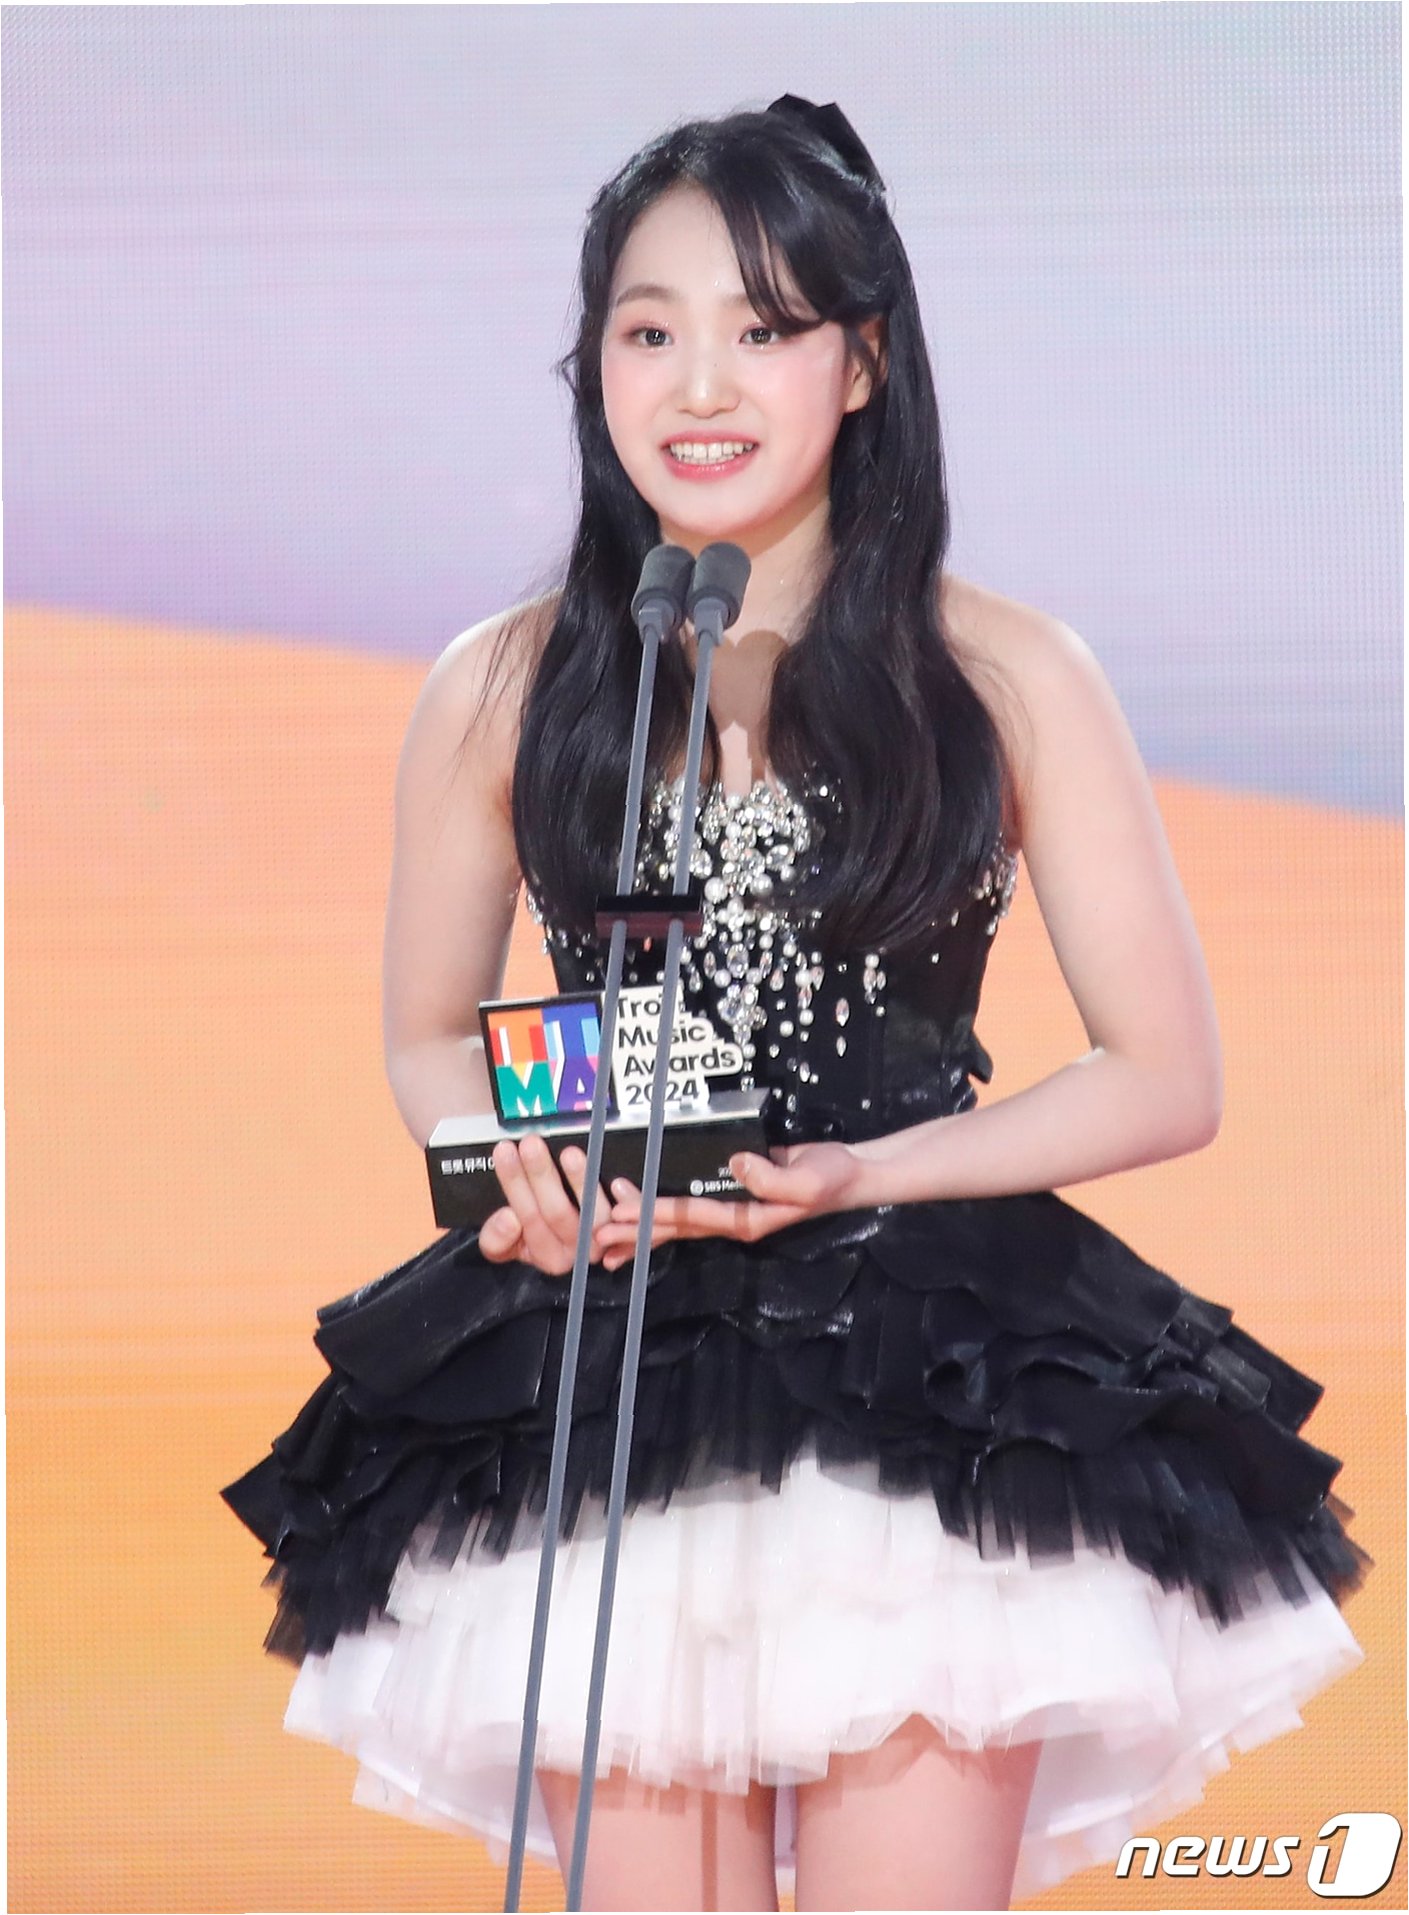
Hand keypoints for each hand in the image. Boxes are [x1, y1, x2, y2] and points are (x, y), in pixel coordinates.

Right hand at [477, 1135, 613, 1276]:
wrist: (559, 1237)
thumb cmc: (530, 1235)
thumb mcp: (501, 1244)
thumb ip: (496, 1238)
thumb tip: (508, 1218)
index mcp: (546, 1256)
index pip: (528, 1218)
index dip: (515, 1184)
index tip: (505, 1152)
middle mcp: (575, 1252)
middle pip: (557, 1213)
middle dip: (541, 1175)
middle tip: (530, 1144)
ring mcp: (602, 1240)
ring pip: (592, 1214)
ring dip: (581, 1182)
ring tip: (569, 1155)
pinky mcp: (623, 1228)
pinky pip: (624, 1215)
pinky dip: (623, 1200)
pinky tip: (616, 1181)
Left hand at [596, 1141, 868, 1269]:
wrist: (852, 1174)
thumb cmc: (833, 1179)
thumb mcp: (808, 1181)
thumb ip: (772, 1178)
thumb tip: (735, 1163)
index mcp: (747, 1220)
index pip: (692, 1217)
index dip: (655, 1213)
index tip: (622, 1212)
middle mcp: (734, 1220)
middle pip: (676, 1228)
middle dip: (635, 1230)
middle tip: (595, 1235)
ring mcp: (733, 1208)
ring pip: (679, 1221)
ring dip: (642, 1226)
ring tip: (606, 1236)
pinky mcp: (734, 1190)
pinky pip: (691, 1203)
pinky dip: (665, 1209)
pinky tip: (646, 1209)